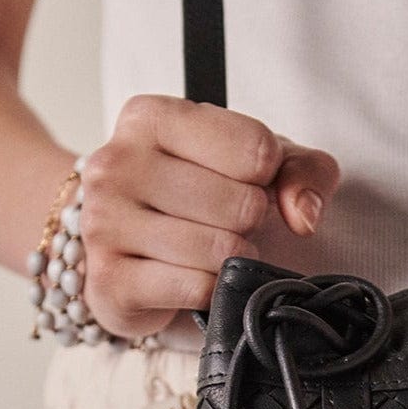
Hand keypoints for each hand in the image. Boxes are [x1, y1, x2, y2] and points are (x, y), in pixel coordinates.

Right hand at [78, 94, 340, 338]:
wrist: (127, 251)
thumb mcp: (260, 165)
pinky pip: (198, 289)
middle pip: (241, 204)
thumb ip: (303, 171)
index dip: (268, 175)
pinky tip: (193, 277)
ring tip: (210, 249)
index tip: (245, 180)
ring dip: (233, 258)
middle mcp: (116, 163)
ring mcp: (104, 222)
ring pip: (220, 250)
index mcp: (150, 117)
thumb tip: (303, 215)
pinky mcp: (110, 280)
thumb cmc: (200, 197)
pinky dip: (211, 291)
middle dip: (250, 222)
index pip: (256, 148)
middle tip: (226, 222)